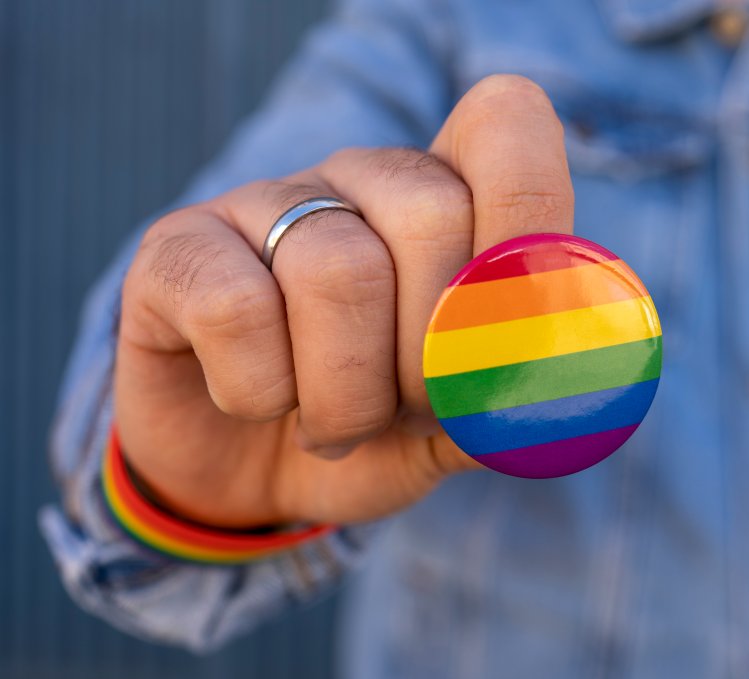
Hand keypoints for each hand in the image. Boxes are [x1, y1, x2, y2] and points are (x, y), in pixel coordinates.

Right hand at [114, 75, 573, 527]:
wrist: (254, 477)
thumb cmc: (375, 433)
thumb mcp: (459, 429)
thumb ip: (513, 401)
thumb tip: (566, 384)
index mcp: (450, 200)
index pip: (508, 126)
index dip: (528, 220)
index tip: (507, 326)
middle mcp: (362, 180)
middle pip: (433, 217)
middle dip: (430, 357)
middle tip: (403, 410)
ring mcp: (265, 203)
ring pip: (338, 270)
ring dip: (349, 394)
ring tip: (335, 422)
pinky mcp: (177, 249)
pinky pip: (237, 307)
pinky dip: (261, 392)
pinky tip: (258, 402)